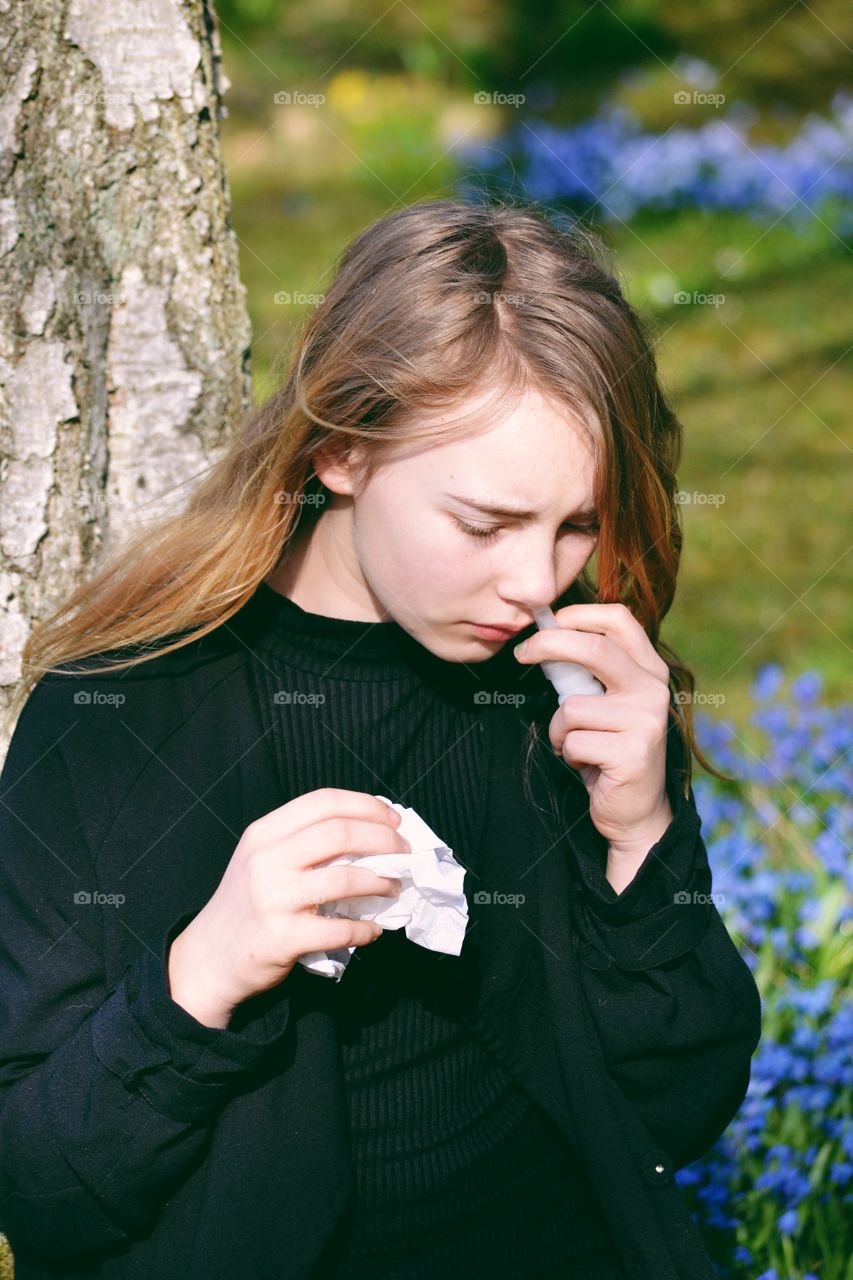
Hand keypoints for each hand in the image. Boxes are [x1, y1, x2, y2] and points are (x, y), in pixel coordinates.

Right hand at [168, 789, 409, 1018]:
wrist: (210, 957)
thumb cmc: (247, 903)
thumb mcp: (262, 858)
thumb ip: (303, 841)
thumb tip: (370, 829)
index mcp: (264, 833)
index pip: (323, 801)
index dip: (366, 805)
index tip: (393, 818)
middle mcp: (265, 860)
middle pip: (339, 833)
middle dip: (383, 839)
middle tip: (404, 851)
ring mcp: (273, 899)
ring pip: (345, 879)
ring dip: (382, 882)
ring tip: (394, 887)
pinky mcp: (282, 938)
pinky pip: (339, 929)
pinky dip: (365, 929)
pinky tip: (373, 930)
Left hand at [514, 602, 673, 851]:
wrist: (636, 810)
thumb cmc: (612, 747)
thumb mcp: (608, 700)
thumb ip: (591, 670)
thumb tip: (545, 634)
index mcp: (649, 668)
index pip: (619, 618)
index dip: (578, 613)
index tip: (547, 621)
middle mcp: (654, 689)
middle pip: (593, 648)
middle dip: (548, 645)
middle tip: (521, 653)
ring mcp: (646, 721)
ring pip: (572, 706)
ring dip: (559, 728)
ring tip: (577, 744)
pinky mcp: (632, 754)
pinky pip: (574, 741)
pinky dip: (568, 753)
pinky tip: (587, 764)